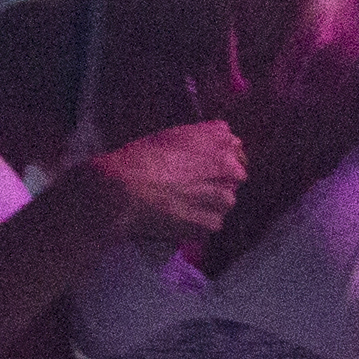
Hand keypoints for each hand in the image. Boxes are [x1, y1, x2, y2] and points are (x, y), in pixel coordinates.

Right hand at [65, 116, 247, 255]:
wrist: (123, 191)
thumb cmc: (140, 157)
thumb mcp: (172, 134)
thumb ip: (203, 136)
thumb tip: (222, 136)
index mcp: (221, 141)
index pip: (236, 152)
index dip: (217, 161)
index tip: (203, 168)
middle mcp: (230, 169)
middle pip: (233, 178)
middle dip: (216, 182)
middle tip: (190, 187)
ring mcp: (223, 198)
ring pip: (224, 202)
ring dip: (210, 204)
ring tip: (183, 204)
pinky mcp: (212, 223)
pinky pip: (212, 223)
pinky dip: (199, 223)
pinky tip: (179, 218)